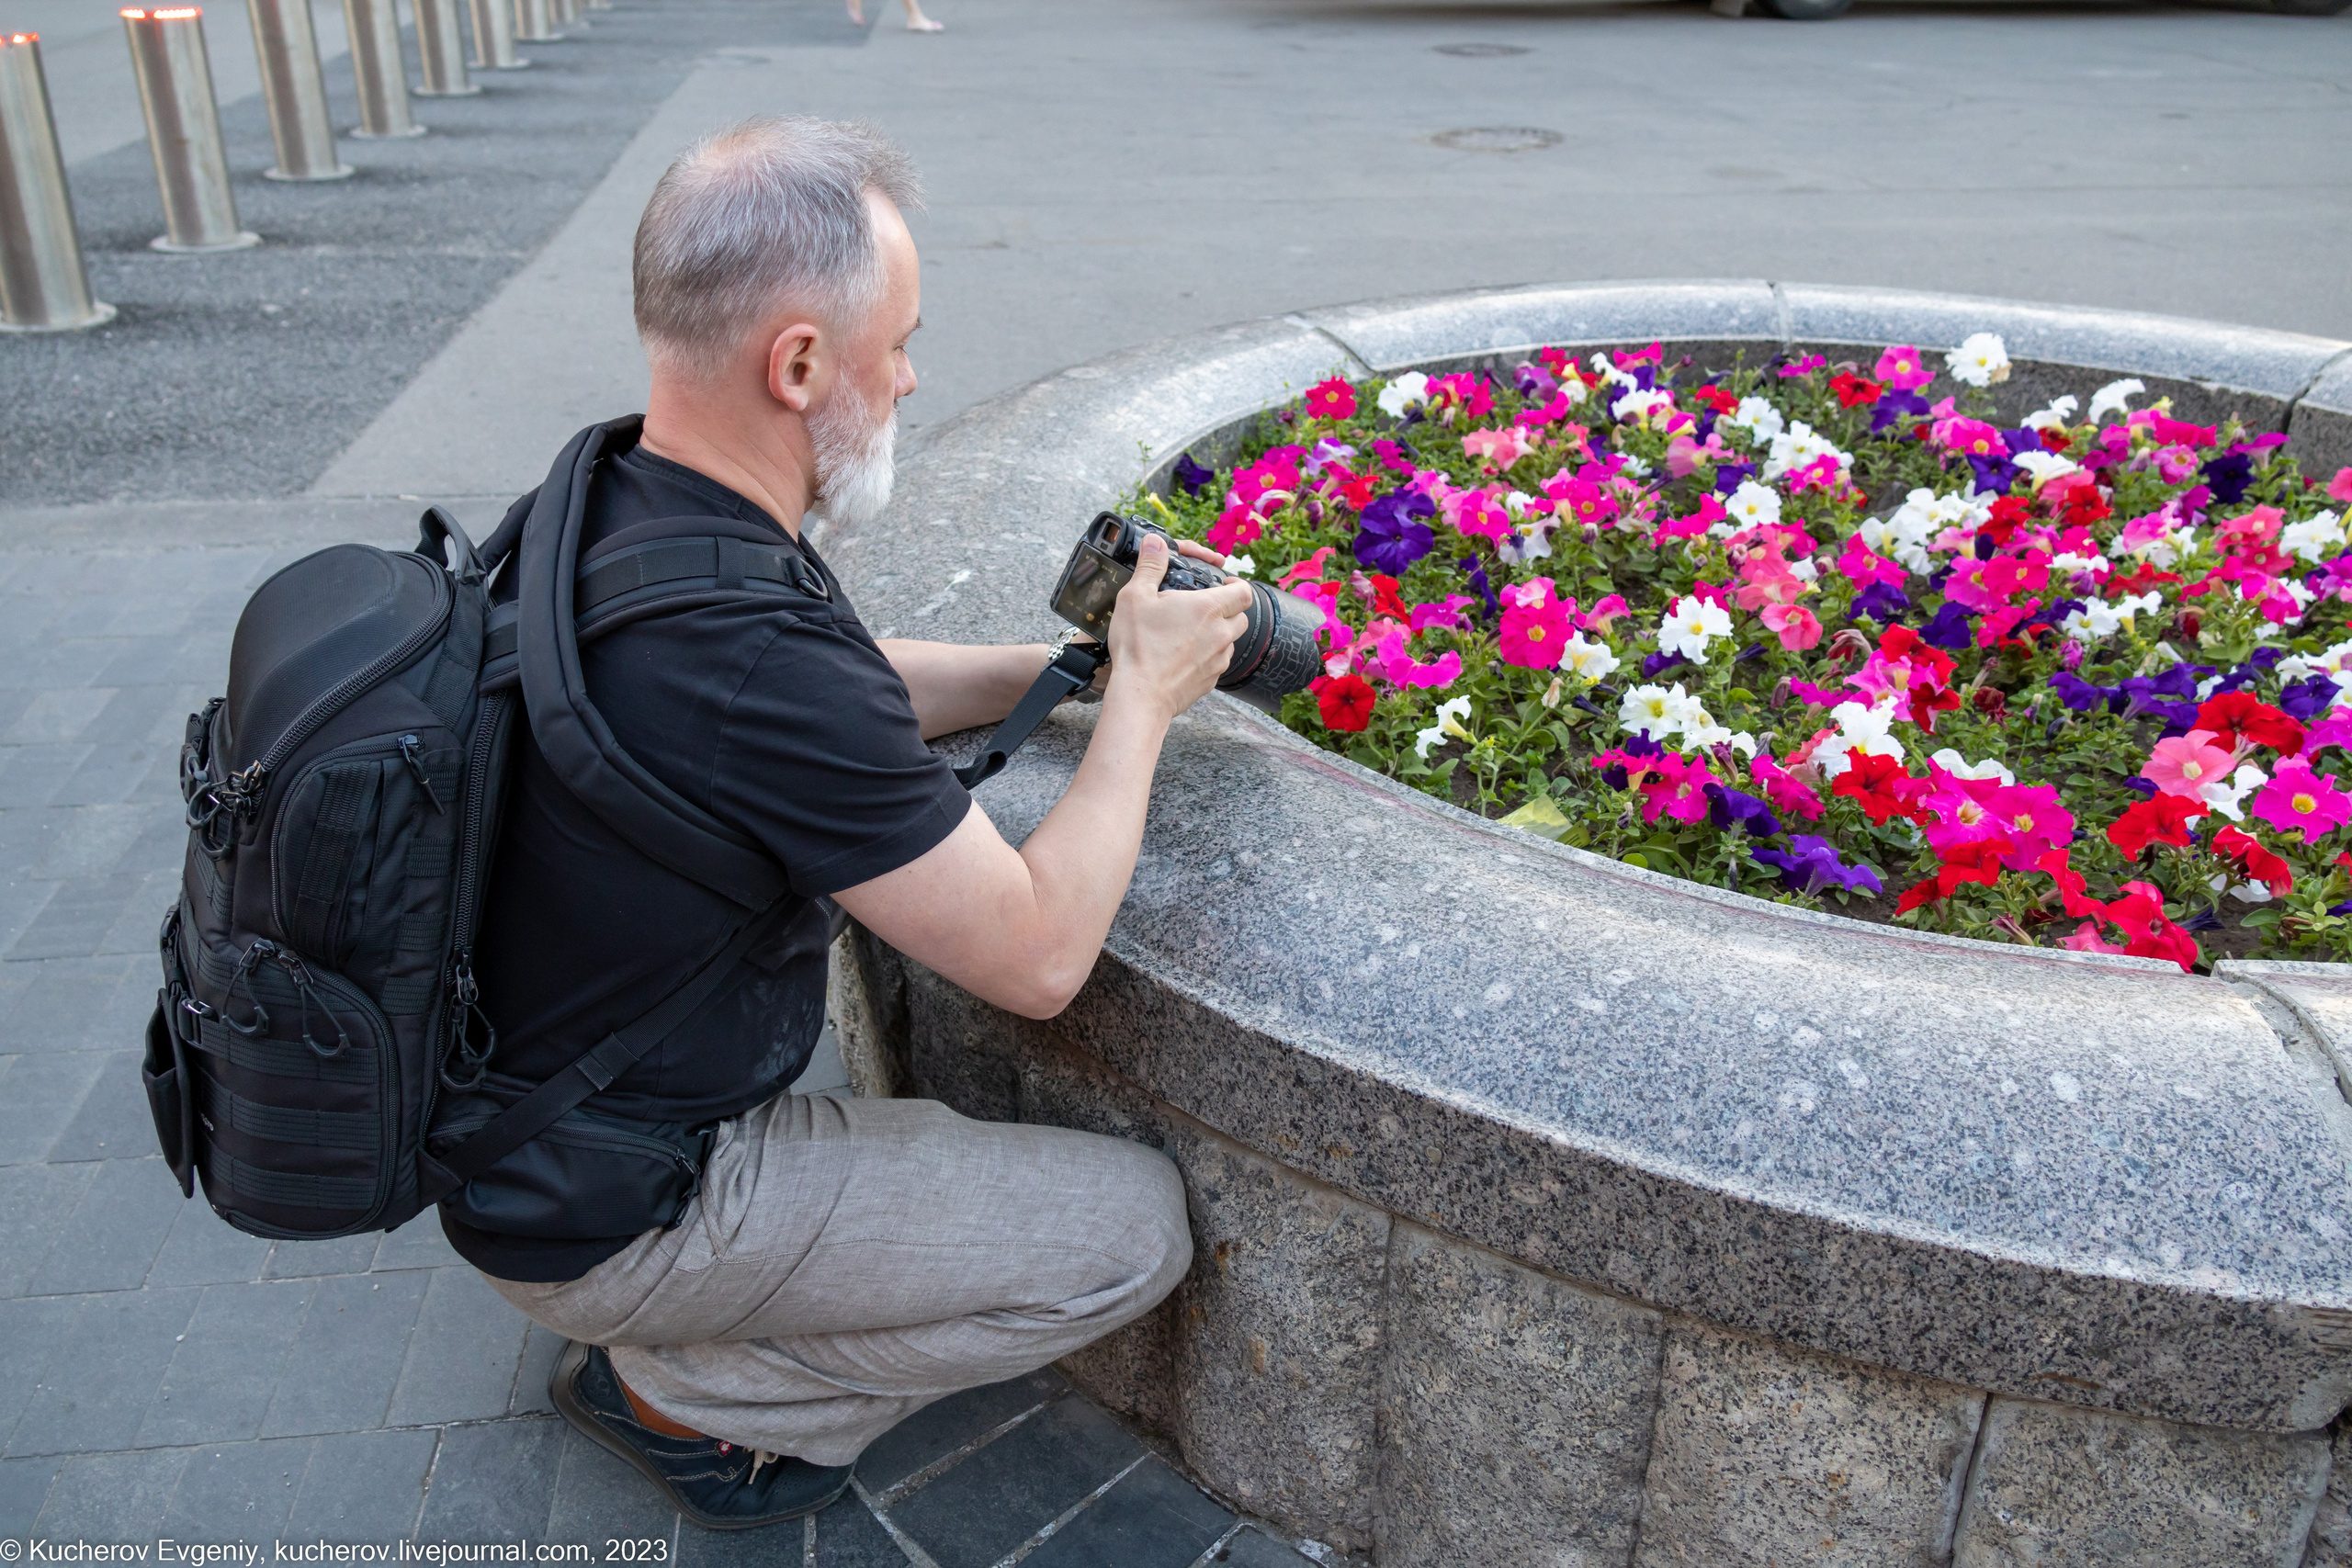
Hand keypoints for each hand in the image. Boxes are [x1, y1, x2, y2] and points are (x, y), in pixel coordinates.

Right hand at [1102, 533, 1252, 722]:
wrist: (1141, 695)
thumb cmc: (1139, 646)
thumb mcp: (1136, 597)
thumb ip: (1150, 566)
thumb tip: (1156, 542)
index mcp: (1209, 608)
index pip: (1244, 591)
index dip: (1238, 584)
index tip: (1225, 583)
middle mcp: (1221, 633)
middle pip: (1241, 616)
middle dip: (1228, 608)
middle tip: (1205, 606)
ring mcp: (1218, 660)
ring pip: (1230, 640)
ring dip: (1218, 633)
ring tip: (1192, 631)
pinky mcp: (1210, 681)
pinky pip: (1218, 663)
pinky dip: (1208, 656)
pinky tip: (1185, 655)